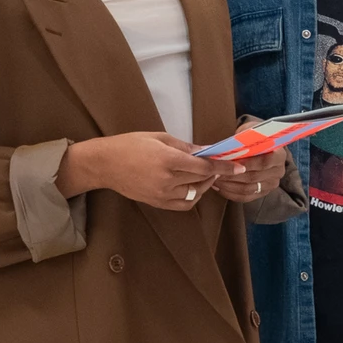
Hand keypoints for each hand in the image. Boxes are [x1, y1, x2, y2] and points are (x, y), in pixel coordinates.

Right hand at [57, 133, 218, 211]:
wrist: (104, 164)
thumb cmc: (129, 145)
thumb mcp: (158, 138)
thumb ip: (185, 147)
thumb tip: (206, 151)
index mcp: (167, 160)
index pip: (204, 166)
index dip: (223, 167)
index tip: (238, 166)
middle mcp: (166, 180)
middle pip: (201, 180)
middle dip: (215, 173)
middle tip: (221, 165)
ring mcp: (162, 194)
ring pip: (195, 194)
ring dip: (205, 185)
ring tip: (206, 175)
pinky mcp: (157, 203)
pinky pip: (184, 204)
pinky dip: (194, 197)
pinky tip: (194, 187)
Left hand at [209, 146, 288, 201]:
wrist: (262, 146)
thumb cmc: (254, 138)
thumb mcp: (251, 132)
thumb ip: (244, 139)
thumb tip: (231, 145)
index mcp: (279, 156)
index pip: (264, 163)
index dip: (246, 164)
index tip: (229, 163)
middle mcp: (278, 172)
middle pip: (253, 177)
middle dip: (232, 176)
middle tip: (215, 172)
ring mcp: (271, 185)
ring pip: (247, 189)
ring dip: (228, 185)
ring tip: (214, 179)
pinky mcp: (262, 193)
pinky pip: (245, 197)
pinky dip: (230, 193)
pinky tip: (218, 187)